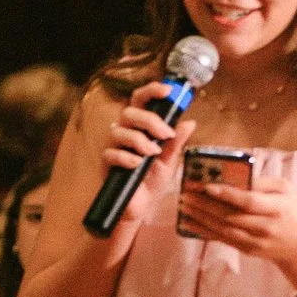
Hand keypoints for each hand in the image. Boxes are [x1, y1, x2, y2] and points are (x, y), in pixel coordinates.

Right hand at [96, 99, 187, 233]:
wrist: (140, 206)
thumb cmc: (152, 181)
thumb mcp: (169, 162)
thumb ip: (176, 143)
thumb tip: (190, 122)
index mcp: (140, 126)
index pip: (141, 100)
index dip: (152, 90)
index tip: (168, 91)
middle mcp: (125, 131)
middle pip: (130, 112)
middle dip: (149, 121)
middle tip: (166, 135)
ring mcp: (114, 146)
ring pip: (120, 131)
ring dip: (140, 141)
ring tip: (153, 154)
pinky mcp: (106, 163)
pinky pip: (111, 153)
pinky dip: (127, 158)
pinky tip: (137, 166)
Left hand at [180, 174, 296, 276]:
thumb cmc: (290, 211)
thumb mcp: (285, 190)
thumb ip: (262, 182)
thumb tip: (235, 177)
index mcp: (277, 208)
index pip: (249, 202)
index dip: (227, 194)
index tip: (207, 186)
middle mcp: (266, 227)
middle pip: (231, 216)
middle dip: (206, 205)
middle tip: (187, 194)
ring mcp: (255, 242)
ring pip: (224, 230)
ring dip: (201, 218)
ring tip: (185, 207)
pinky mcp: (247, 250)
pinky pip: (223, 240)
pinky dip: (205, 232)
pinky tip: (191, 223)